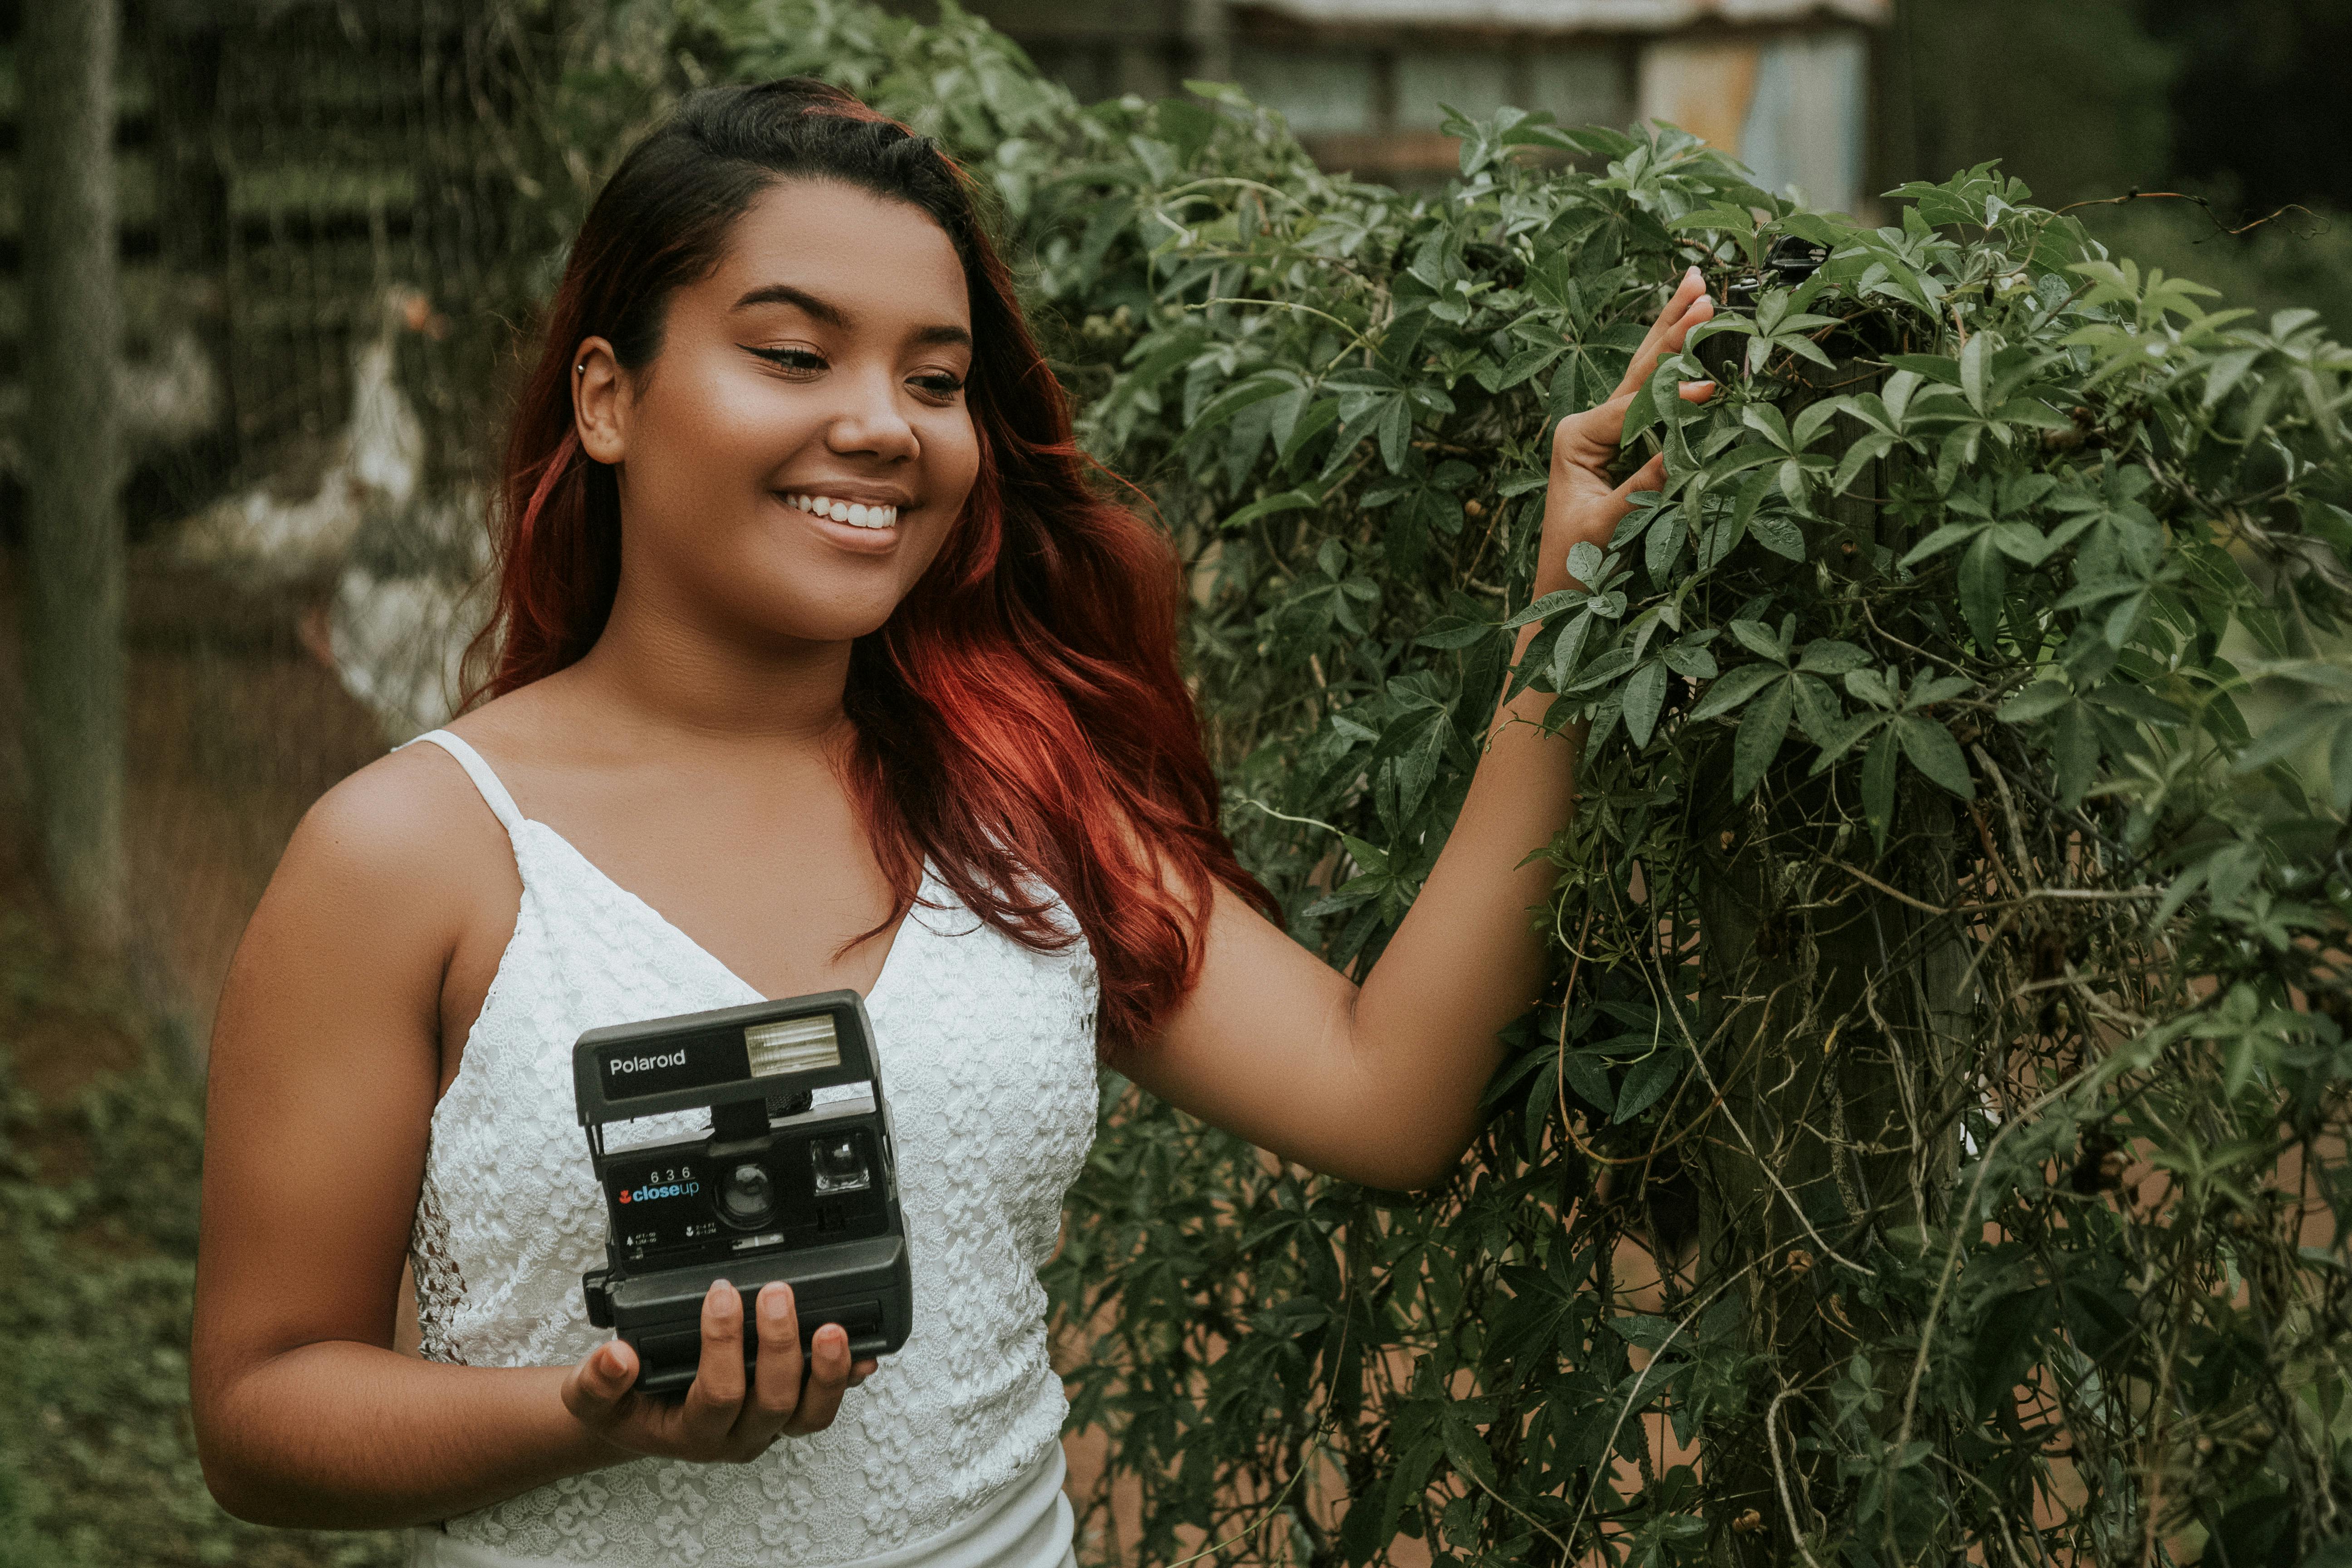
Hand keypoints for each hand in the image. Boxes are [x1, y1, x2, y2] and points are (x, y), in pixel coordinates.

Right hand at [560, 1280, 880, 1463]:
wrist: (641, 1420)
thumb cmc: (626, 1406)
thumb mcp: (592, 1398)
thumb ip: (598, 1381)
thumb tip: (617, 1357)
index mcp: (694, 1433)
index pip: (719, 1395)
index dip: (723, 1344)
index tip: (720, 1293)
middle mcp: (739, 1434)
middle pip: (774, 1402)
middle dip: (779, 1346)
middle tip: (777, 1294)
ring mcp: (770, 1424)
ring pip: (812, 1413)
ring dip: (829, 1372)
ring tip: (834, 1329)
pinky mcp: (791, 1408)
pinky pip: (827, 1400)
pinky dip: (849, 1376)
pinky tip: (866, 1351)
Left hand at [1544, 266, 1717, 587]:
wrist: (1560, 597)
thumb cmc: (1577, 566)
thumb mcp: (1608, 529)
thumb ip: (1643, 489)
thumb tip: (1682, 449)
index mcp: (1575, 437)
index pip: (1636, 404)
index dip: (1676, 392)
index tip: (1713, 383)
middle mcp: (1586, 426)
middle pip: (1637, 367)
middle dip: (1671, 325)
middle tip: (1701, 282)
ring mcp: (1600, 432)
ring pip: (1643, 374)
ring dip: (1673, 332)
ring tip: (1697, 288)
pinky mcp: (1617, 445)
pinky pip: (1650, 400)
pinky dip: (1674, 367)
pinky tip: (1689, 338)